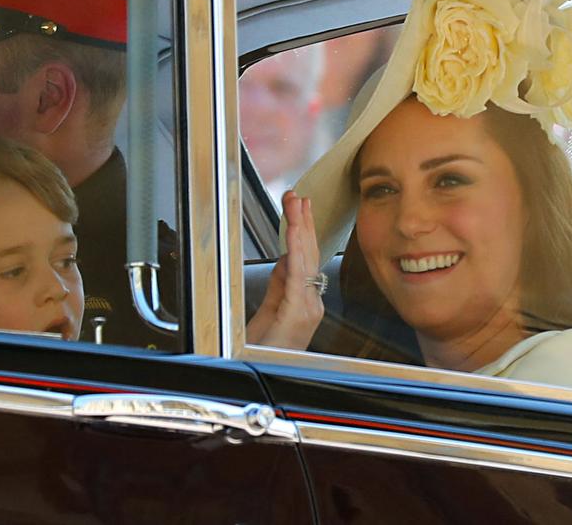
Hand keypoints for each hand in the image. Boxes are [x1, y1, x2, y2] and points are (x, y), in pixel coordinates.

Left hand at [247, 190, 324, 349]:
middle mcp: (312, 304)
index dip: (304, 232)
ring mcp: (307, 308)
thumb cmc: (264, 352)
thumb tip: (284, 259)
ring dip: (300, 229)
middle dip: (304, 223)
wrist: (259, 375)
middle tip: (298, 196)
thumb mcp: (270, 312)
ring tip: (297, 205)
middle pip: (309, 255)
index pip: (307, 260)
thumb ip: (279, 285)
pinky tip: (295, 234)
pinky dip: (296, 251)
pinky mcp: (296, 312)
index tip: (300, 209)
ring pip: (305, 260)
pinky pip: (297, 275)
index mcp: (306, 303)